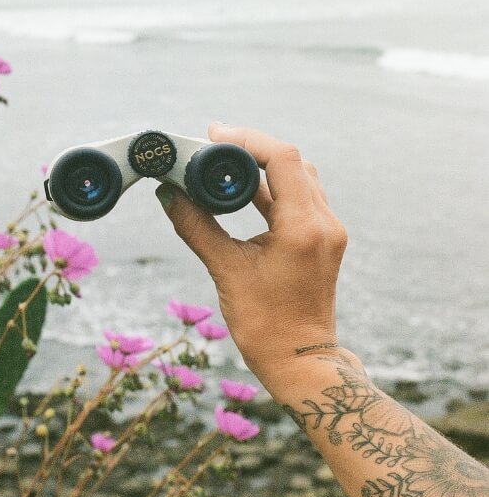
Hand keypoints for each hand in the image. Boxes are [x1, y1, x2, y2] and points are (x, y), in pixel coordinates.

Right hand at [155, 122, 347, 381]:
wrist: (300, 361)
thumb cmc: (266, 324)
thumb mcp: (225, 270)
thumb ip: (196, 227)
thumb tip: (168, 195)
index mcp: (304, 227)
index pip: (283, 159)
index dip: (247, 139)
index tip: (213, 135)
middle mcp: (324, 223)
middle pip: (293, 162)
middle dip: (253, 148)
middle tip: (213, 145)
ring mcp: (327, 232)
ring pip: (299, 178)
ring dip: (263, 166)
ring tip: (224, 162)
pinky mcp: (322, 241)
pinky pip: (299, 199)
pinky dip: (271, 189)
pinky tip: (242, 191)